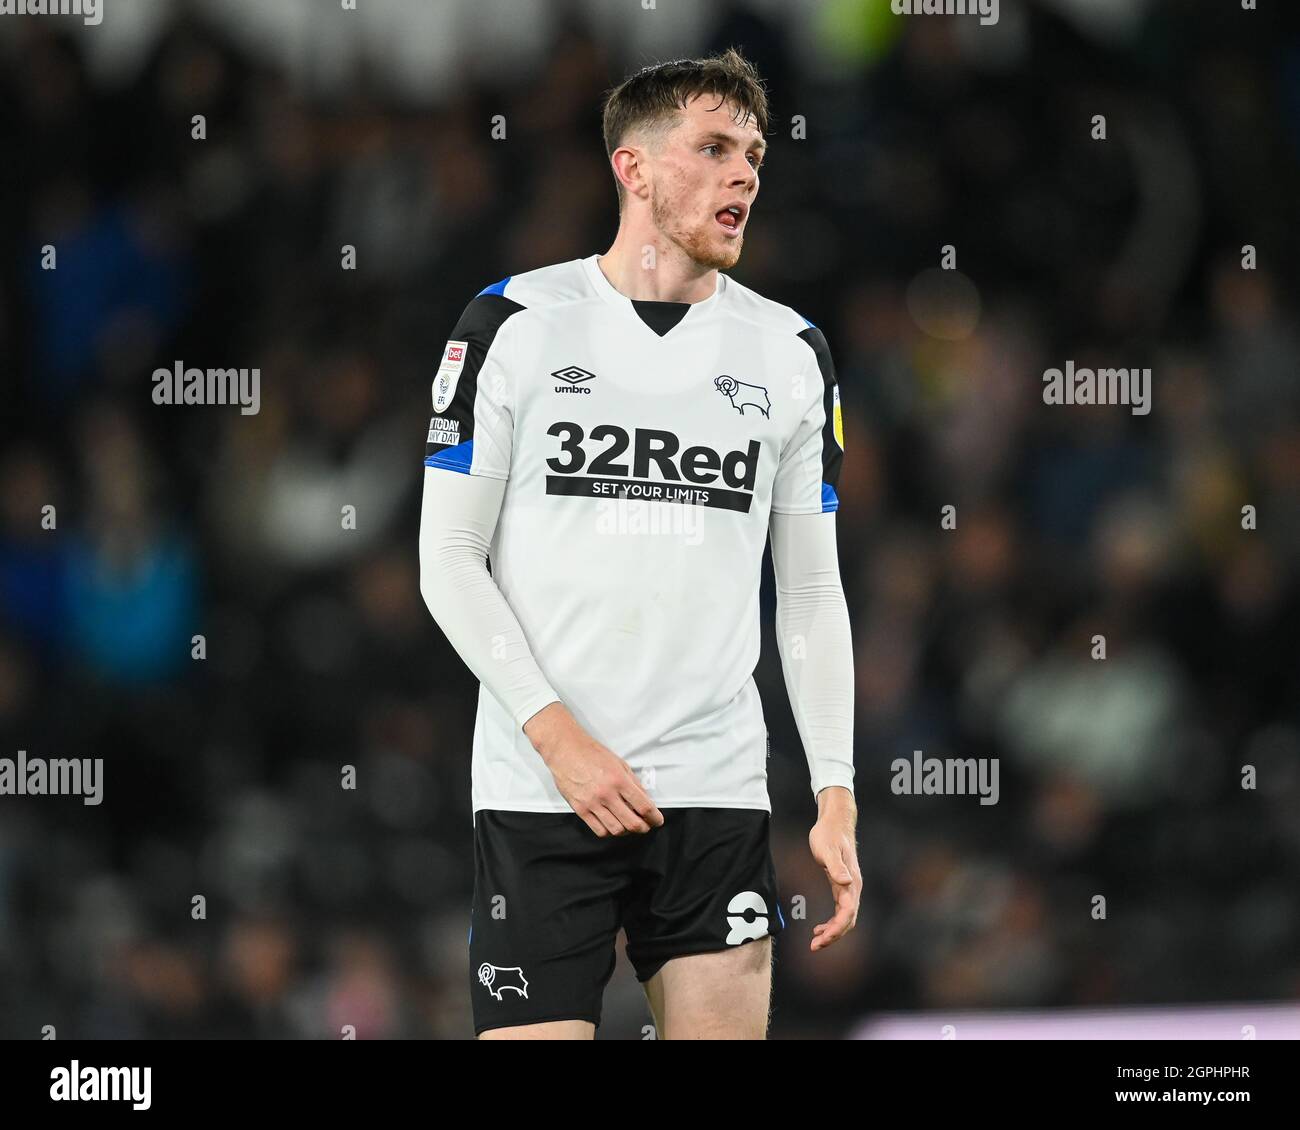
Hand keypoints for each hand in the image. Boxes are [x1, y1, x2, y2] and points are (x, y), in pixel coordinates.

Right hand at [524, 702, 664, 837]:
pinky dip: (609, 831)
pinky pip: (599, 830)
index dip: (655, 817)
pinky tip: (612, 824)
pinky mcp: (580, 809)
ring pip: (616, 830)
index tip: (657, 820)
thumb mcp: (619, 763)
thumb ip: (633, 782)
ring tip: (628, 825)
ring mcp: (592, 803)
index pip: (644, 806)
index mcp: (619, 780)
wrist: (565, 750)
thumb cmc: (591, 753)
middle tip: (645, 825)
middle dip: (643, 827)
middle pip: (632, 823)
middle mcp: (607, 794)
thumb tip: (644, 799)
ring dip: (626, 831)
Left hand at [808, 785, 859, 950]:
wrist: (834, 822)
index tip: (822, 939)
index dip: (836, 929)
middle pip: (847, 920)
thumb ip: (837, 866)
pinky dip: (831, 923)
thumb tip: (846, 882)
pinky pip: (840, 911)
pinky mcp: (841, 886)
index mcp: (851, 882)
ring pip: (844, 918)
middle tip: (814, 947)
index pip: (847, 913)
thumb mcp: (828, 849)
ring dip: (832, 932)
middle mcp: (853, 888)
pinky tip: (819, 928)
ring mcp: (848, 888)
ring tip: (815, 943)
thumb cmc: (829, 834)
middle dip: (833, 936)